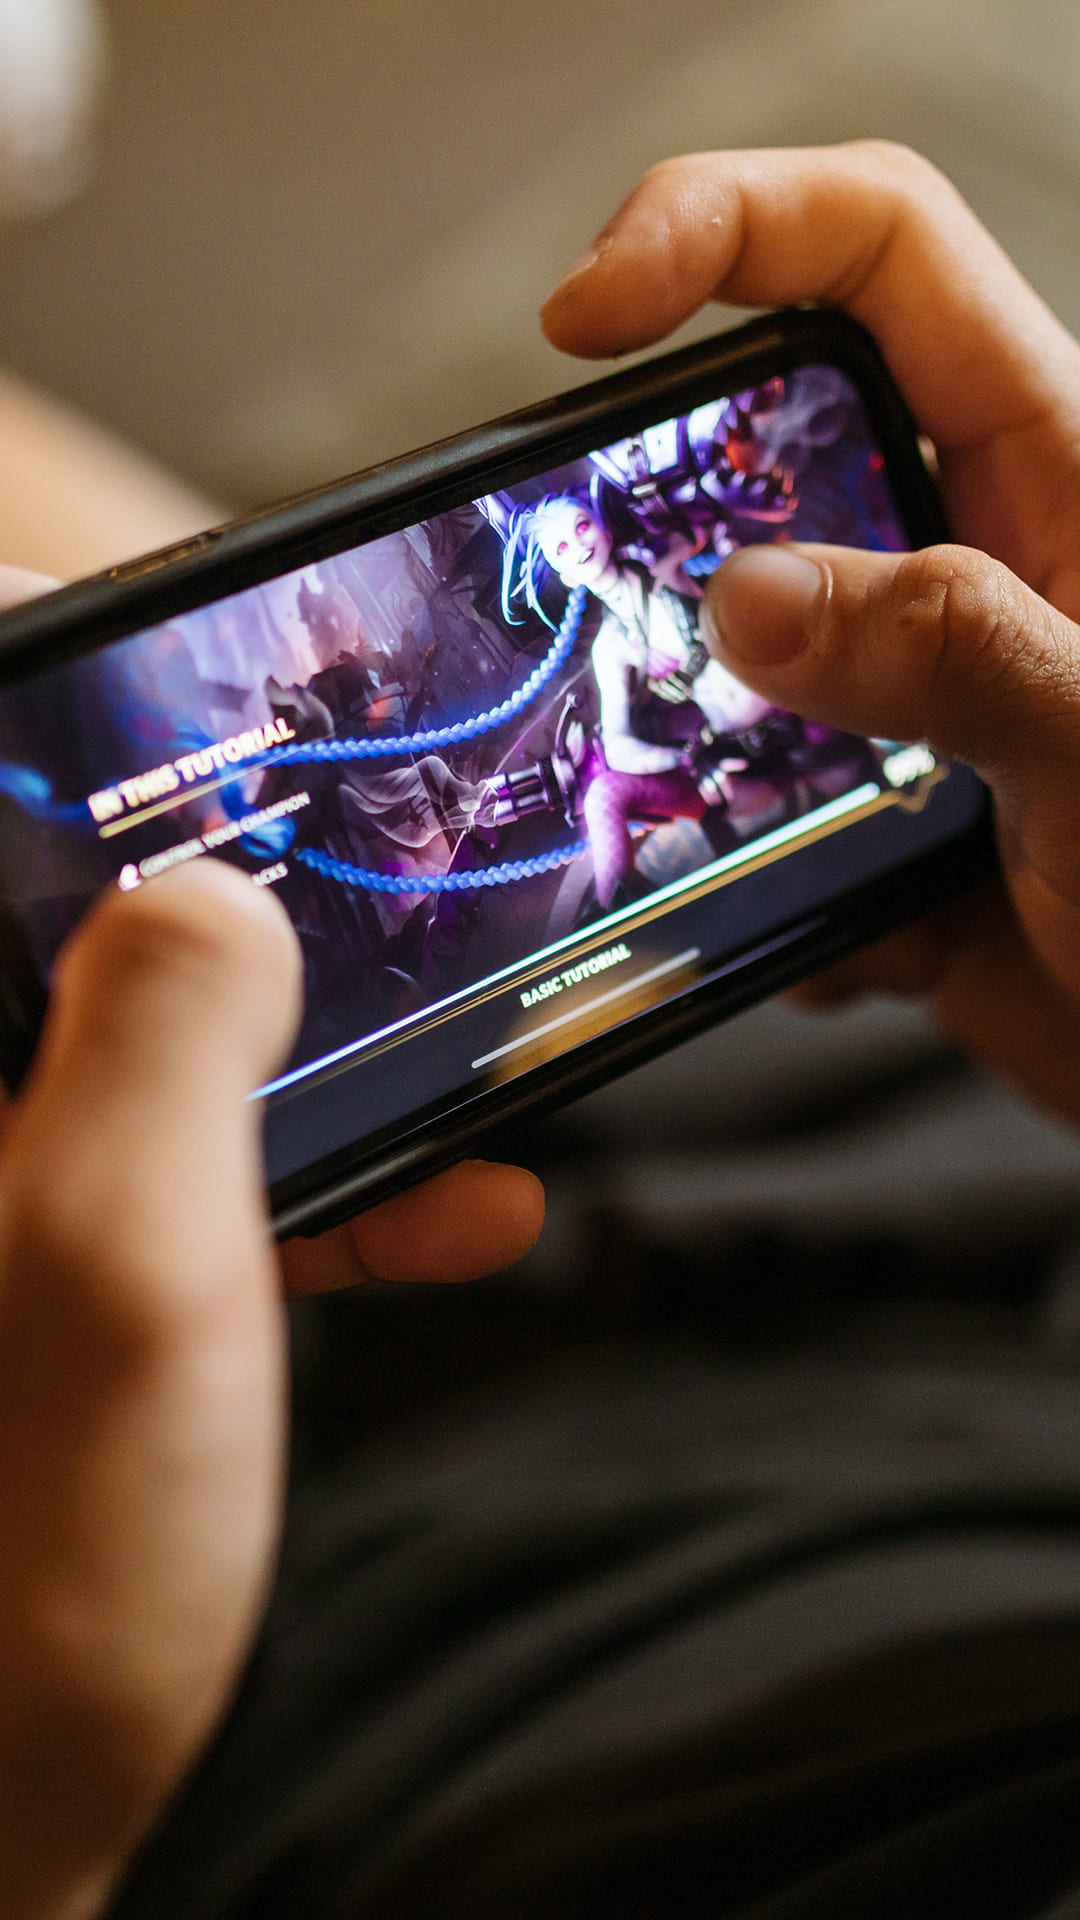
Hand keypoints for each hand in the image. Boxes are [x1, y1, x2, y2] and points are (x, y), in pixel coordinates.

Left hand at [0, 564, 543, 1918]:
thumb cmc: (2, 1578)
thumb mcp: (119, 1267)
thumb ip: (168, 1030)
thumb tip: (221, 899)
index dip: (35, 680)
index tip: (158, 637)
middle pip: (32, 911)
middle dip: (209, 877)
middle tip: (360, 839)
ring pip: (113, 1051)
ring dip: (292, 1053)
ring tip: (462, 1053)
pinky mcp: (18, 1293)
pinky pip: (147, 1187)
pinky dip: (291, 1190)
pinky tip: (450, 1215)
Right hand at [541, 142, 1079, 1125]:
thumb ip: (954, 650)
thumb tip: (751, 596)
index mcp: (1056, 470)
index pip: (877, 251)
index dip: (722, 227)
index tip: (589, 312)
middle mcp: (971, 559)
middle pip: (766, 435)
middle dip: (661, 500)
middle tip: (589, 572)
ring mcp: (913, 692)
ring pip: (735, 647)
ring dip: (692, 733)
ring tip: (698, 806)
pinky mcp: (878, 813)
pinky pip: (752, 803)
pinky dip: (744, 876)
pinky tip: (822, 935)